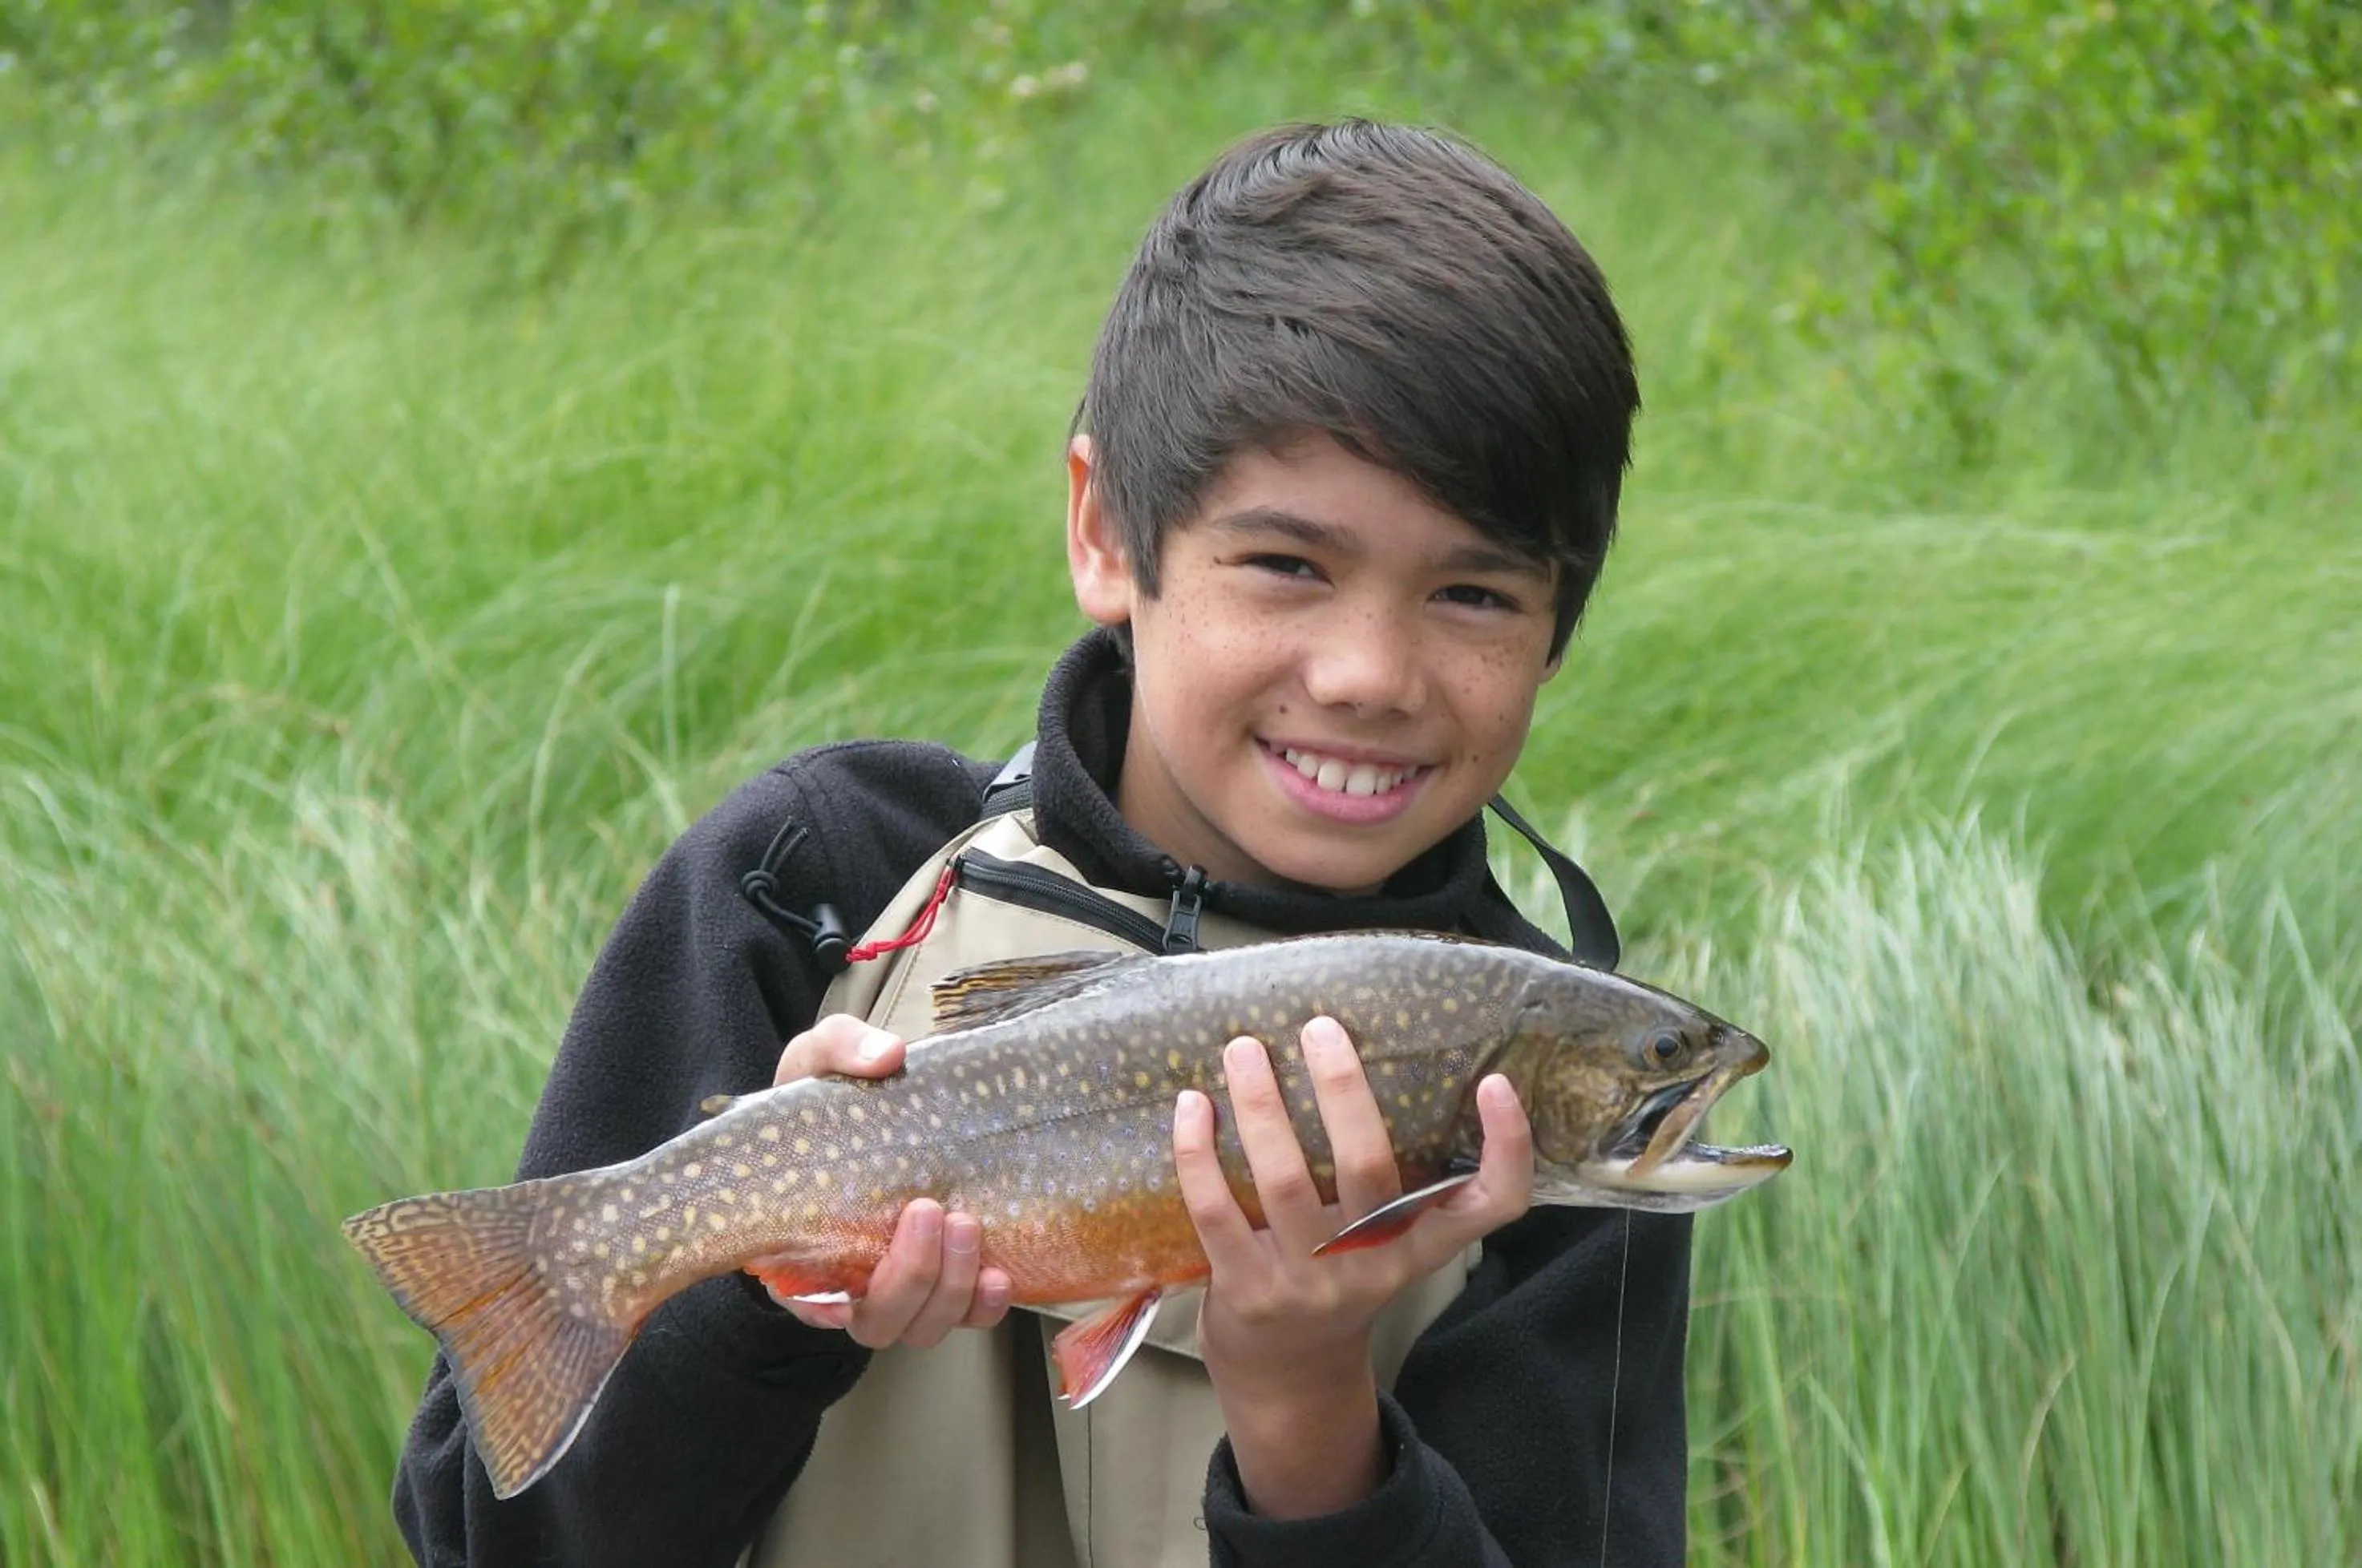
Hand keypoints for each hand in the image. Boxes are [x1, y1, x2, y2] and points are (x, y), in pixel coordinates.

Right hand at [748, 1014, 1012, 1347]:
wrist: (860, 1119)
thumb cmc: (824, 1103)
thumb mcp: (816, 1062)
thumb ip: (841, 1049)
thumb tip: (887, 1054)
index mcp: (801, 1245)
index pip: (811, 1301)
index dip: (834, 1299)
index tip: (866, 1249)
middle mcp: (848, 1283)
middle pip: (880, 1321)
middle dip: (913, 1277)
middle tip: (933, 1210)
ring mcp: (899, 1288)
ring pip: (923, 1327)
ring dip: (952, 1290)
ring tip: (968, 1226)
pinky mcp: (945, 1282)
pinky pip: (965, 1318)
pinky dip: (984, 1306)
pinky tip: (1000, 1275)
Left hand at [1173, 1015, 1533, 1516]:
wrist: (1285, 1377)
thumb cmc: (1337, 1280)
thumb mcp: (1385, 1245)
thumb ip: (1390, 1183)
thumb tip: (1357, 1064)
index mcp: (1418, 1248)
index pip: (1490, 1206)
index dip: (1506, 1149)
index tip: (1496, 1085)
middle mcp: (1372, 1266)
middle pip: (1369, 1167)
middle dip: (1342, 1090)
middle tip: (1319, 1027)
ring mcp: (1308, 1282)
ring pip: (1284, 1178)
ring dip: (1260, 1105)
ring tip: (1244, 1050)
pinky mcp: (1246, 1291)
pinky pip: (1217, 1209)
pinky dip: (1199, 1152)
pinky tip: (1192, 1105)